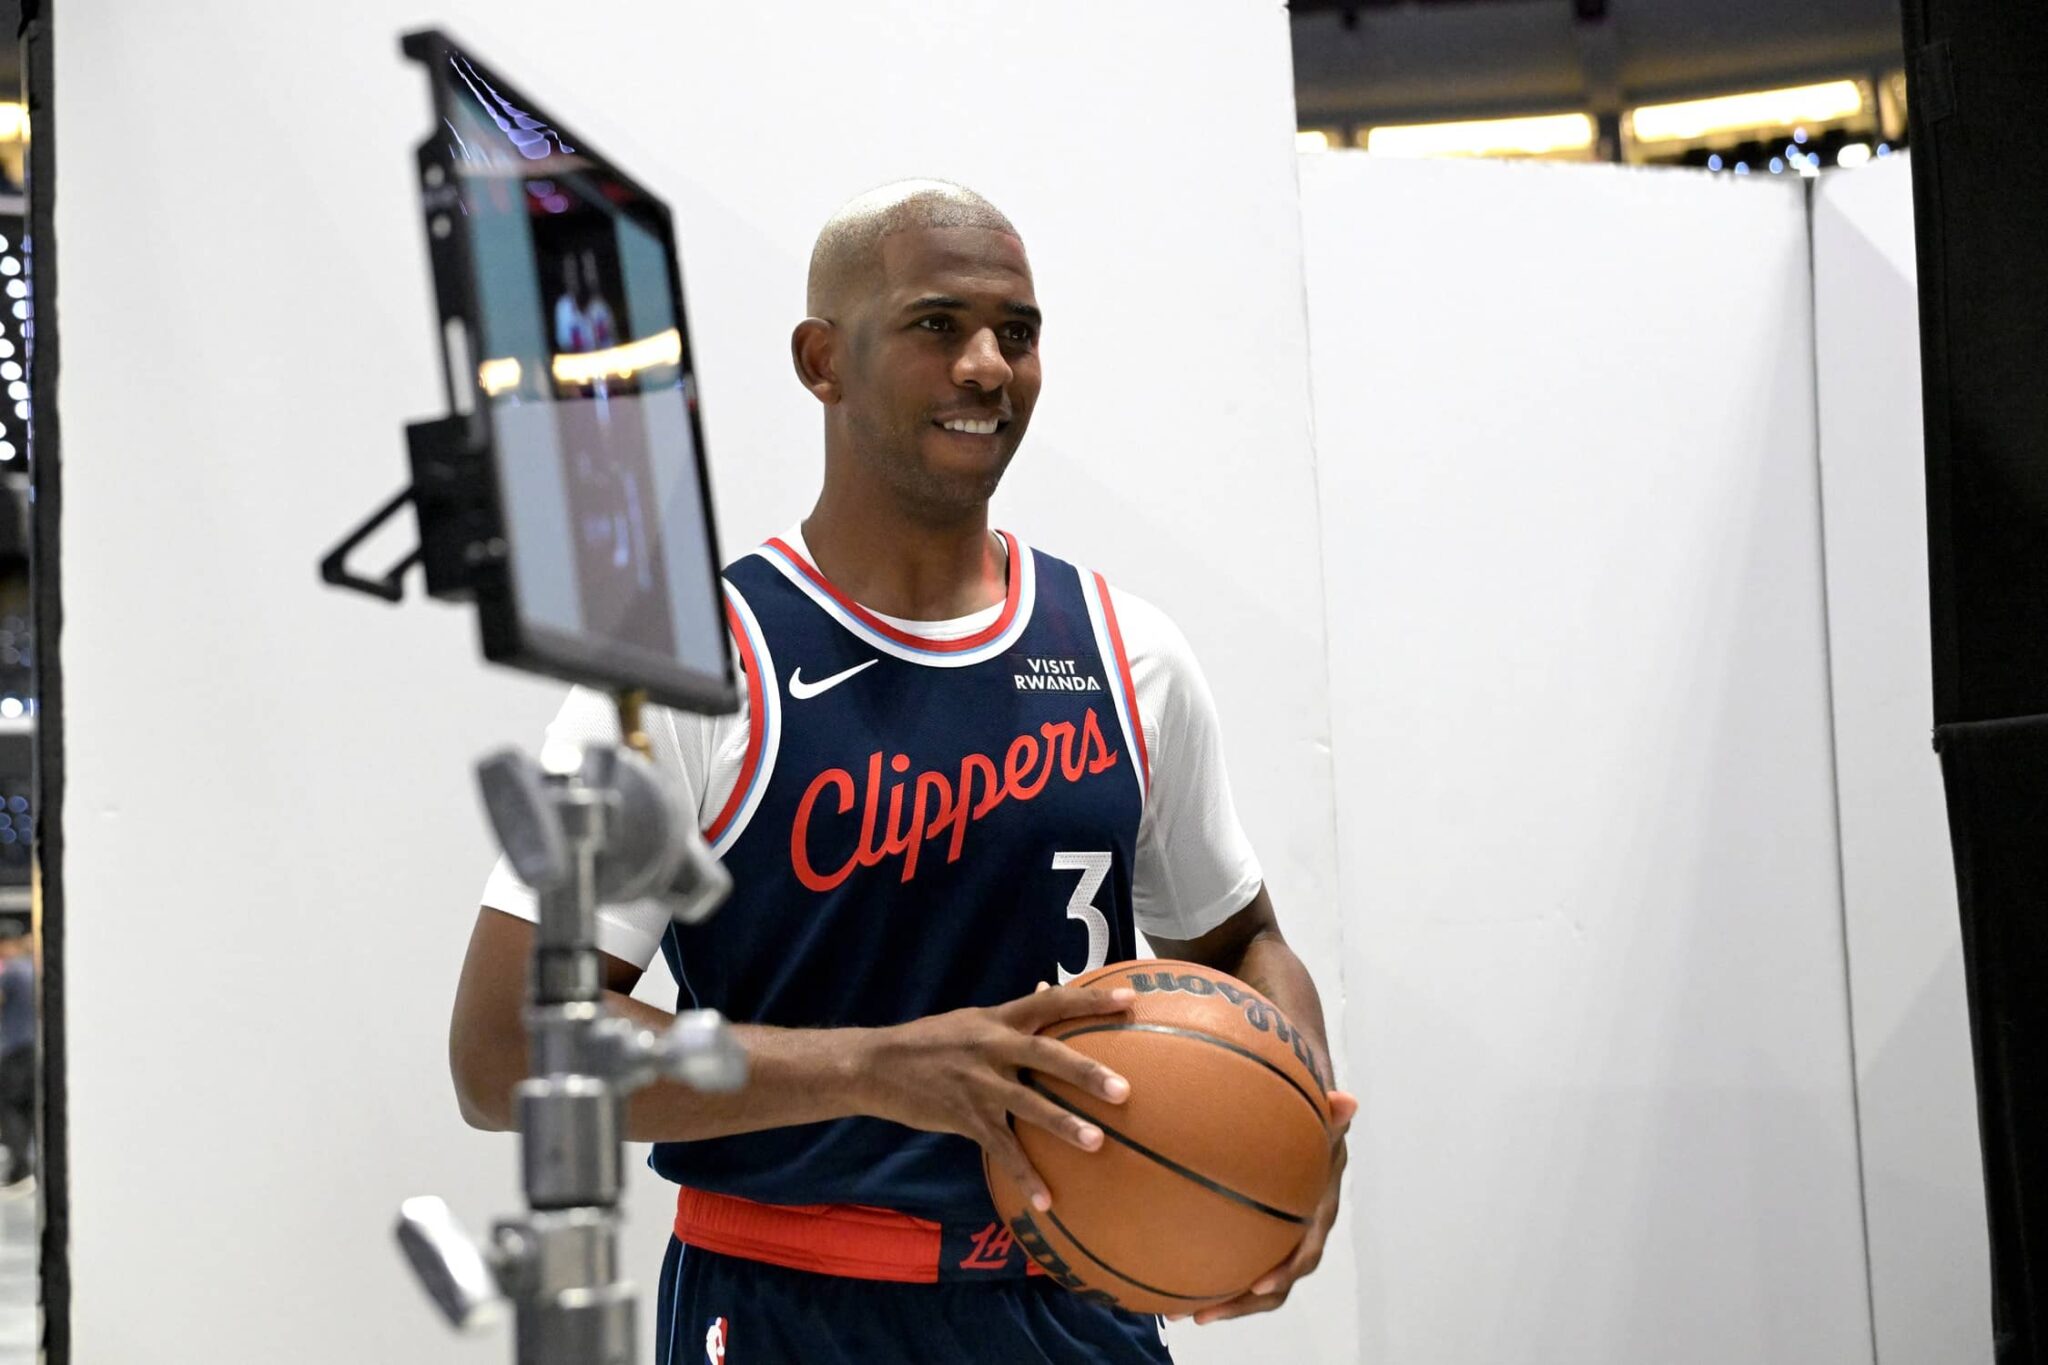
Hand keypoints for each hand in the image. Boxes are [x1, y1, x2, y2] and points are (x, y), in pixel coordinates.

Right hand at [857, 984, 1136, 1212]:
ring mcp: (978, 1084)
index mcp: (997, 1019)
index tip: (1127, 999)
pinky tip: (1046, 1202)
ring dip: (1063, 1125)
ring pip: (1027, 1105)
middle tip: (1123, 1090)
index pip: (1049, 1002)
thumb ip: (1011, 1014)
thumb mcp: (971, 1019)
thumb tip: (1047, 991)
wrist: (875, 1065)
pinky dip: (1024, 1176)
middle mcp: (991, 1048)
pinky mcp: (964, 1117)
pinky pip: (1001, 1150)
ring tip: (1097, 1143)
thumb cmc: (929, 1041)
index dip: (1089, 1001)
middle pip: (1046, 1055)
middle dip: (1085, 1072)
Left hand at [1181, 1089, 1356, 1325]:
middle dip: (1242, 1303)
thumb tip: (1348, 1102)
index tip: (1261, 1284)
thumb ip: (1330, 1116)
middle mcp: (1299, 1238)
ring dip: (1222, 1302)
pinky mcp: (1258, 1242)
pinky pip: (1238, 1266)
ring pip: (1254, 1285)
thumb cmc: (1314, 1131)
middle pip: (1275, 1285)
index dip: (1286, 1272)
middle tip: (1205, 1314)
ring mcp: (1278, 1244)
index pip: (1305, 1253)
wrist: (1309, 1139)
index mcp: (1317, 1217)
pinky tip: (1172, 1285)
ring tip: (1179, 1313)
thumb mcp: (1323, 1123)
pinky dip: (1211, 1278)